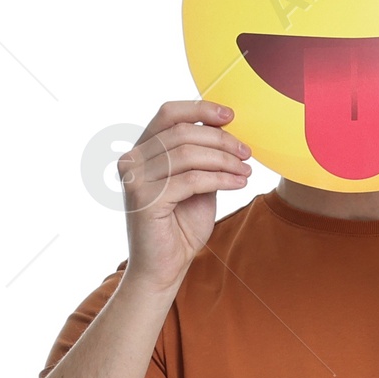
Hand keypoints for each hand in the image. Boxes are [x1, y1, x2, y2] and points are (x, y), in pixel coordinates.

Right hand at [118, 100, 251, 294]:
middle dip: (220, 140)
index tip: (231, 115)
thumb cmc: (179, 227)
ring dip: (223, 160)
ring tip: (245, 170)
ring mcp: (135, 179)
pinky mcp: (145, 199)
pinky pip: (191, 180)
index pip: (169, 114)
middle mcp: (132, 160)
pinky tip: (238, 184)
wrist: (164, 269)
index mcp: (141, 150)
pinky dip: (220, 179)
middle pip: (182, 132)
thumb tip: (226, 130)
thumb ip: (202, 157)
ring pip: (187, 154)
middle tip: (246, 152)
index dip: (201, 109)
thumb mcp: (196, 184)